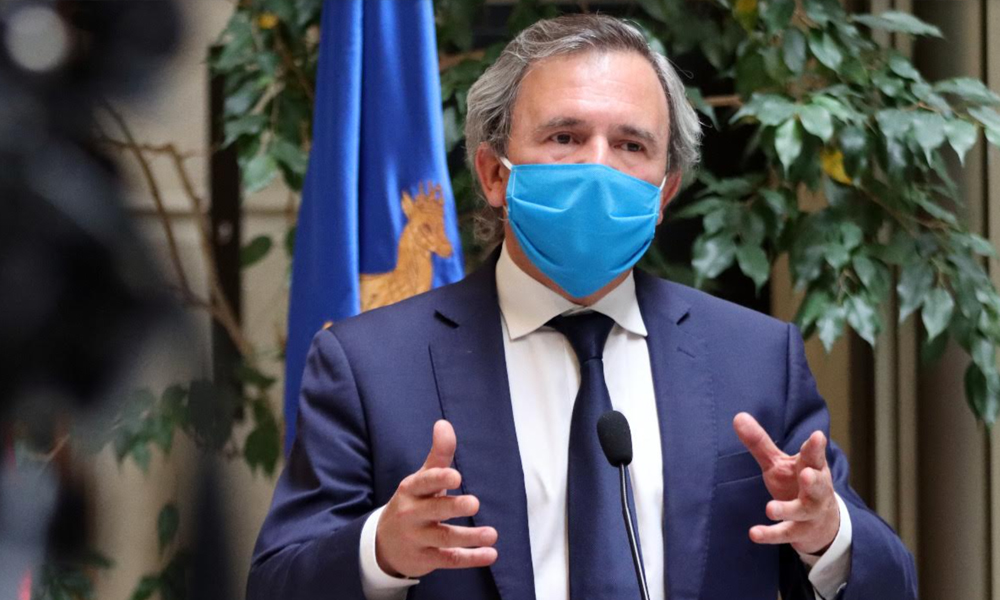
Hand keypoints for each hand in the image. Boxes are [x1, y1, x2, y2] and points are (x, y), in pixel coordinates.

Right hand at [375, 420, 498, 577]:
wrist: (383, 544)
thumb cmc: (413, 503)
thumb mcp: (422, 479)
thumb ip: (438, 454)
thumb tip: (444, 423)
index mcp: (412, 490)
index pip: (425, 482)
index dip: (440, 479)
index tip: (456, 476)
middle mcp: (412, 514)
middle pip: (434, 510)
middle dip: (453, 507)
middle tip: (474, 503)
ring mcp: (418, 538)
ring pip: (444, 538)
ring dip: (469, 537)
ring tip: (492, 533)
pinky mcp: (426, 558)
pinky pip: (449, 559)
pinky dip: (471, 558)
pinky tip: (491, 554)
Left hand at [732, 412, 839, 555]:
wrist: (821, 524)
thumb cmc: (796, 483)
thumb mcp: (779, 463)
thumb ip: (760, 442)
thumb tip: (738, 416)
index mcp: (811, 467)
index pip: (815, 456)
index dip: (815, 447)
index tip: (817, 436)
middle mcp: (815, 490)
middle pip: (818, 485)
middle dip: (813, 480)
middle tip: (806, 474)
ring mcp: (808, 513)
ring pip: (802, 511)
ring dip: (788, 510)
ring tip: (770, 508)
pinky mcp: (798, 532)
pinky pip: (785, 534)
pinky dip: (770, 534)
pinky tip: (754, 533)